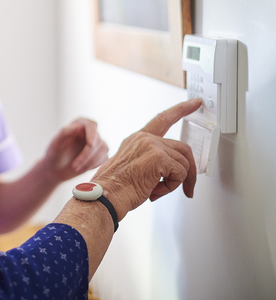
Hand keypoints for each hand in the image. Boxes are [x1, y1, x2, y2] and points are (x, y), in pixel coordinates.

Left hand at [44, 118, 108, 181]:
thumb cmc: (54, 154)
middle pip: (97, 140)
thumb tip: (76, 126)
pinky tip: (82, 169)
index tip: (90, 145)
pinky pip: (104, 159)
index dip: (92, 134)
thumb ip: (63, 133)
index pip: (91, 125)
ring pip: (103, 150)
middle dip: (87, 155)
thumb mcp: (55, 144)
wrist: (55, 169)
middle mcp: (89, 132)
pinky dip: (94, 165)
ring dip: (90, 162)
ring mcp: (97, 143)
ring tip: (76, 169)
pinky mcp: (100, 154)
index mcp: (79, 124)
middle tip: (74, 166)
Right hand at [91, 98, 201, 220]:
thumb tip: (172, 169)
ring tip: (155, 191)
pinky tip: (153, 191)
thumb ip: (150, 160)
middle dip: (189, 171)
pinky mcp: (158, 157)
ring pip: (183, 163)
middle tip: (188, 188)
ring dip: (174, 183)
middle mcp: (144, 138)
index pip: (162, 119)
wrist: (105, 196)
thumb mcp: (132, 166)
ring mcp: (152, 145)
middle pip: (182, 148)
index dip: (180, 110)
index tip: (195, 103)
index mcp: (136, 139)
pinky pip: (180, 174)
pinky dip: (171, 187)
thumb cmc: (114, 188)